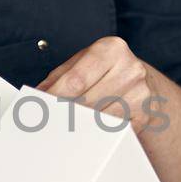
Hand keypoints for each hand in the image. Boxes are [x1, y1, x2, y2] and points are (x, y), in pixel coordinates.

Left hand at [35, 35, 160, 132]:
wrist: (143, 82)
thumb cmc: (104, 72)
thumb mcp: (81, 65)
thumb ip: (58, 79)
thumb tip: (35, 97)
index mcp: (111, 49)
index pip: (76, 79)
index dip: (54, 98)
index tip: (39, 110)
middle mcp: (130, 68)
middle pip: (87, 101)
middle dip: (64, 114)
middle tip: (48, 123)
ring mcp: (141, 92)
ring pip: (100, 118)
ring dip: (80, 126)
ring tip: (66, 127)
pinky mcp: (145, 113)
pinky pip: (113, 128)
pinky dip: (97, 132)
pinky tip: (87, 131)